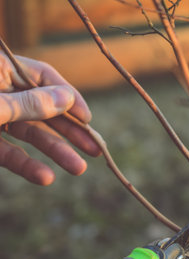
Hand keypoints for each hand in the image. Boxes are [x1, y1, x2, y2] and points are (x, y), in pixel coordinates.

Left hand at [0, 53, 101, 184]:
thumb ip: (28, 103)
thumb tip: (68, 99)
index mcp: (0, 68)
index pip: (43, 77)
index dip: (68, 98)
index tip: (88, 119)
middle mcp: (1, 91)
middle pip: (43, 109)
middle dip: (70, 130)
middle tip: (95, 149)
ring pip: (30, 134)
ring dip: (55, 152)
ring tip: (79, 168)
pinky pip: (9, 153)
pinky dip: (26, 165)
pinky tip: (46, 177)